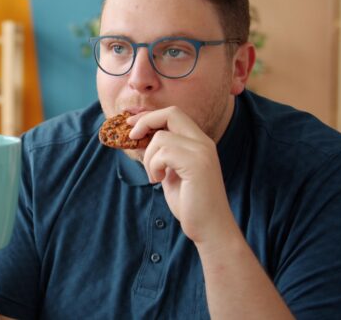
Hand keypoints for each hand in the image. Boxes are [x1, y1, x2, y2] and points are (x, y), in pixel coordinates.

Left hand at [128, 107, 238, 244]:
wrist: (209, 227)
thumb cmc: (189, 203)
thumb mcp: (169, 172)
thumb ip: (160, 155)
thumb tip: (137, 138)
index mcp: (199, 142)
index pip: (173, 114)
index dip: (149, 116)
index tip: (131, 125)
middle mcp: (203, 142)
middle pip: (170, 113)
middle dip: (145, 121)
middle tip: (132, 137)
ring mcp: (202, 151)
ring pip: (161, 137)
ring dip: (149, 158)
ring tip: (154, 176)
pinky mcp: (197, 163)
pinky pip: (163, 153)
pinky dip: (153, 166)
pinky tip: (159, 180)